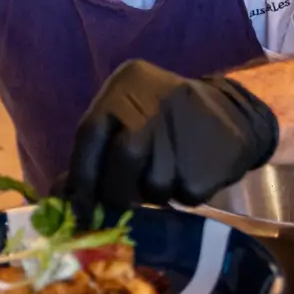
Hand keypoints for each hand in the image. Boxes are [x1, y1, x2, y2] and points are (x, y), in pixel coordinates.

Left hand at [64, 59, 277, 223]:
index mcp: (127, 83)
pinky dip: (182, 194)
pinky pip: (184, 194)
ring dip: (155, 193)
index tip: (78, 210)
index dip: (81, 177)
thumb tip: (59, 198)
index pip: (90, 132)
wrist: (234, 114)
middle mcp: (154, 98)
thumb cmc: (164, 122)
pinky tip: (192, 171)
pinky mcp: (210, 155)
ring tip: (168, 173)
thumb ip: (95, 154)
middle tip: (119, 207)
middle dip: (116, 192)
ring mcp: (185, 125)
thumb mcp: (127, 120)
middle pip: (122, 159)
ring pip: (154, 183)